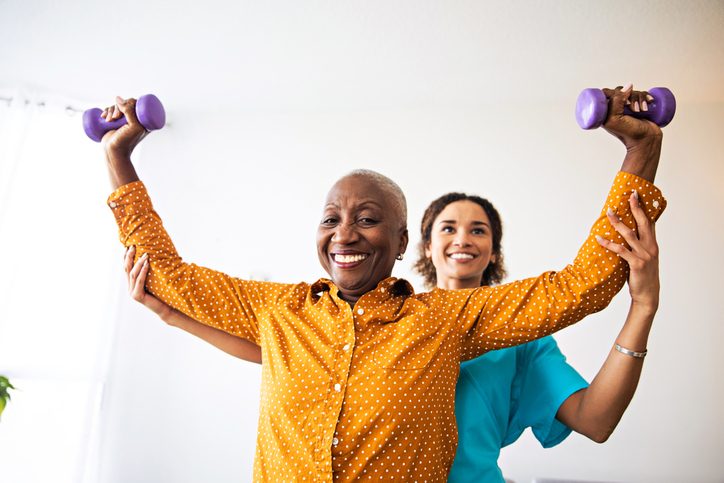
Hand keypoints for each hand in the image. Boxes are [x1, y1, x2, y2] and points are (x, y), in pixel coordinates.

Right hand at [101, 96, 147, 164]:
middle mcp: (135, 119)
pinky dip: (106, 111)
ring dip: (111, 110)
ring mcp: (124, 120)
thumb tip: (118, 98)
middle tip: (115, 117)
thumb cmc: (126, 141)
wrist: (114, 152)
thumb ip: (130, 112)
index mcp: (145, 120)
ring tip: (109, 120)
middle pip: (126, 103)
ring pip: (118, 106)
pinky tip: (104, 117)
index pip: (138, 104)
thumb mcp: (133, 126)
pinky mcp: (115, 122)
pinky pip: (111, 110)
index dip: (129, 102)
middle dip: (118, 107)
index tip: (124, 109)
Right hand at [124, 246, 174, 321]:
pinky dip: (143, 272)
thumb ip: (149, 271)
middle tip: (134, 247)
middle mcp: (130, 287)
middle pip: (127, 269)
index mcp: (132, 283)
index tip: (128, 246)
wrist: (166, 307)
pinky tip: (147, 264)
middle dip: (129, 257)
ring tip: (145, 254)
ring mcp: (132, 292)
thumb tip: (152, 255)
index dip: (126, 257)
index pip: (126, 268)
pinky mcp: (137, 296)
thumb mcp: (154, 279)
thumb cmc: (162, 292)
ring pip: (133, 274)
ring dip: (139, 263)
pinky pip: (139, 281)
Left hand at [596, 192, 659, 311]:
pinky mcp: (636, 264)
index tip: (637, 196)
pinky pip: (620, 250)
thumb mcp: (645, 258)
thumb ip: (639, 246)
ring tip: (609, 213)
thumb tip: (628, 235)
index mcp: (653, 245)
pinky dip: (609, 243)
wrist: (648, 295)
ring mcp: (644, 255)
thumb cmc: (643, 276)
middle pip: (643, 223)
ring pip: (629, 234)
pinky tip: (599, 238)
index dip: (644, 208)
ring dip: (618, 222)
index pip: (649, 222)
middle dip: (635, 208)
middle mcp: (651, 248)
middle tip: (630, 195)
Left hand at [601, 83, 662, 148]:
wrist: (646, 141)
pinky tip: (649, 102)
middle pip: (620, 90)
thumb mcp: (615, 119)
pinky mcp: (638, 106)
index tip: (625, 103)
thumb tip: (628, 86)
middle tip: (634, 110)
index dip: (615, 93)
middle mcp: (614, 108)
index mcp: (604, 112)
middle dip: (630, 97)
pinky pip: (641, 94)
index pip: (606, 93)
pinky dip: (646, 96)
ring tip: (642, 110)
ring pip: (632, 91)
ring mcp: (627, 107)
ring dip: (639, 98)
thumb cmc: (629, 133)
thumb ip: (615, 102)